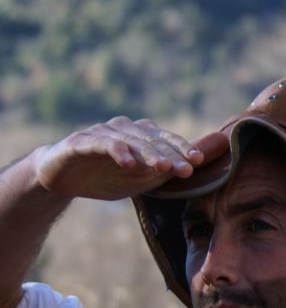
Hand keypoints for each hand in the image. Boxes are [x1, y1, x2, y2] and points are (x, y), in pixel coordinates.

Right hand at [32, 117, 227, 199]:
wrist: (64, 178)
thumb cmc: (108, 176)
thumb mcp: (141, 178)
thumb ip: (164, 171)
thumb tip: (193, 167)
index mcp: (141, 136)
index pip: (167, 140)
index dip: (183, 149)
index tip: (198, 161)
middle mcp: (125, 129)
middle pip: (152, 140)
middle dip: (171, 154)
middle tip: (186, 169)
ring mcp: (103, 133)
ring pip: (131, 141)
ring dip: (149, 153)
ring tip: (163, 167)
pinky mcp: (82, 141)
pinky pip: (103, 144)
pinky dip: (118, 151)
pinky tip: (129, 163)